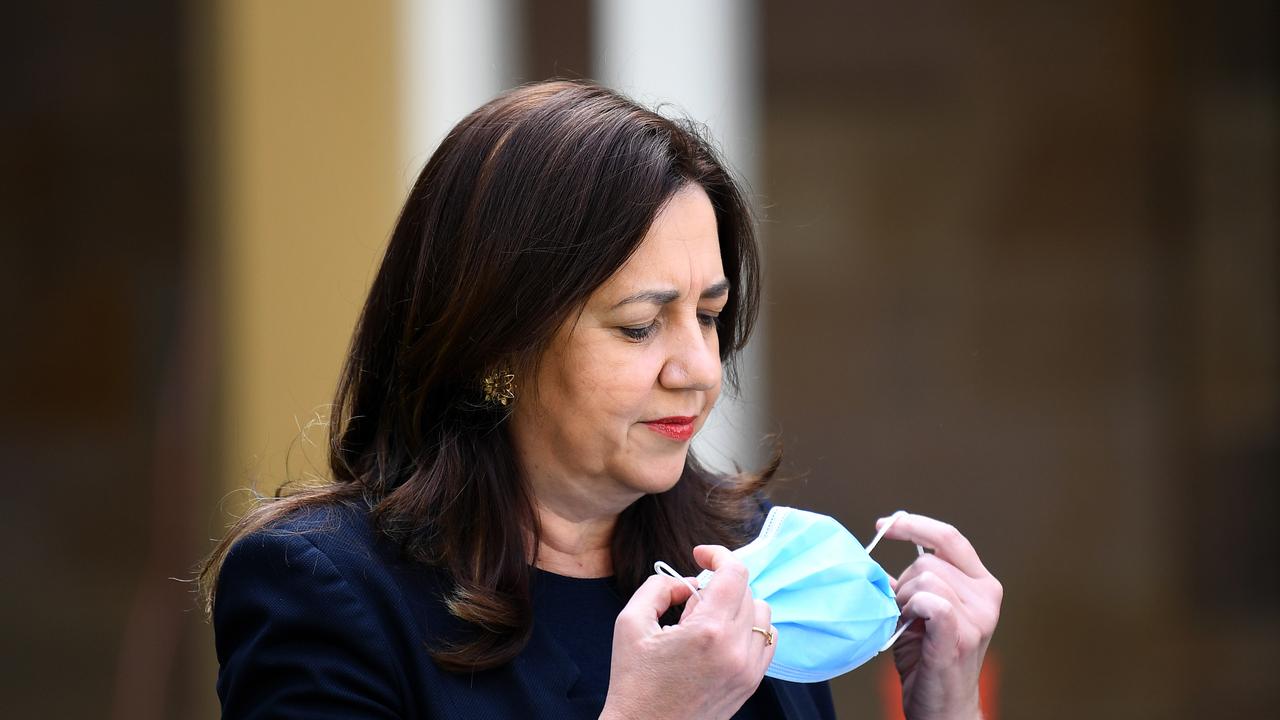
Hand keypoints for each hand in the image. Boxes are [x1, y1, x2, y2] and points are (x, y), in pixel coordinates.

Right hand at [601, 545, 774, 719]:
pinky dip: (749, 630)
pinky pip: (766, 641)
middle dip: (717, 586)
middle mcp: (736, 650)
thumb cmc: (634, 683)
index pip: (735, 573)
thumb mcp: (630, 622)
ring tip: (703, 625)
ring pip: (761, 614)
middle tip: (686, 605)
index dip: (718, 555)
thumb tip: (684, 582)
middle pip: (746, 591)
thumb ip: (658, 587)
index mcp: (708, 632)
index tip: (700, 555)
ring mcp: (748, 669)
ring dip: (736, 606)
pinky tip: (720, 638)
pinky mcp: (751, 683)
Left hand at [877, 513, 1002, 719]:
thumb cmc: (928, 657)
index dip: (914, 525)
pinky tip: (913, 626)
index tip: (883, 525)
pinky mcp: (962, 637)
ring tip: (910, 626)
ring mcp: (979, 617)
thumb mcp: (924, 609)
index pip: (949, 537)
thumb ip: (914, 580)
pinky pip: (931, 602)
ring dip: (905, 601)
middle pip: (927, 562)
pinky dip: (913, 609)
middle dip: (903, 584)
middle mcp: (987, 595)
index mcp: (982, 583)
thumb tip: (876, 551)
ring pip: (923, 580)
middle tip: (905, 613)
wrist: (943, 706)